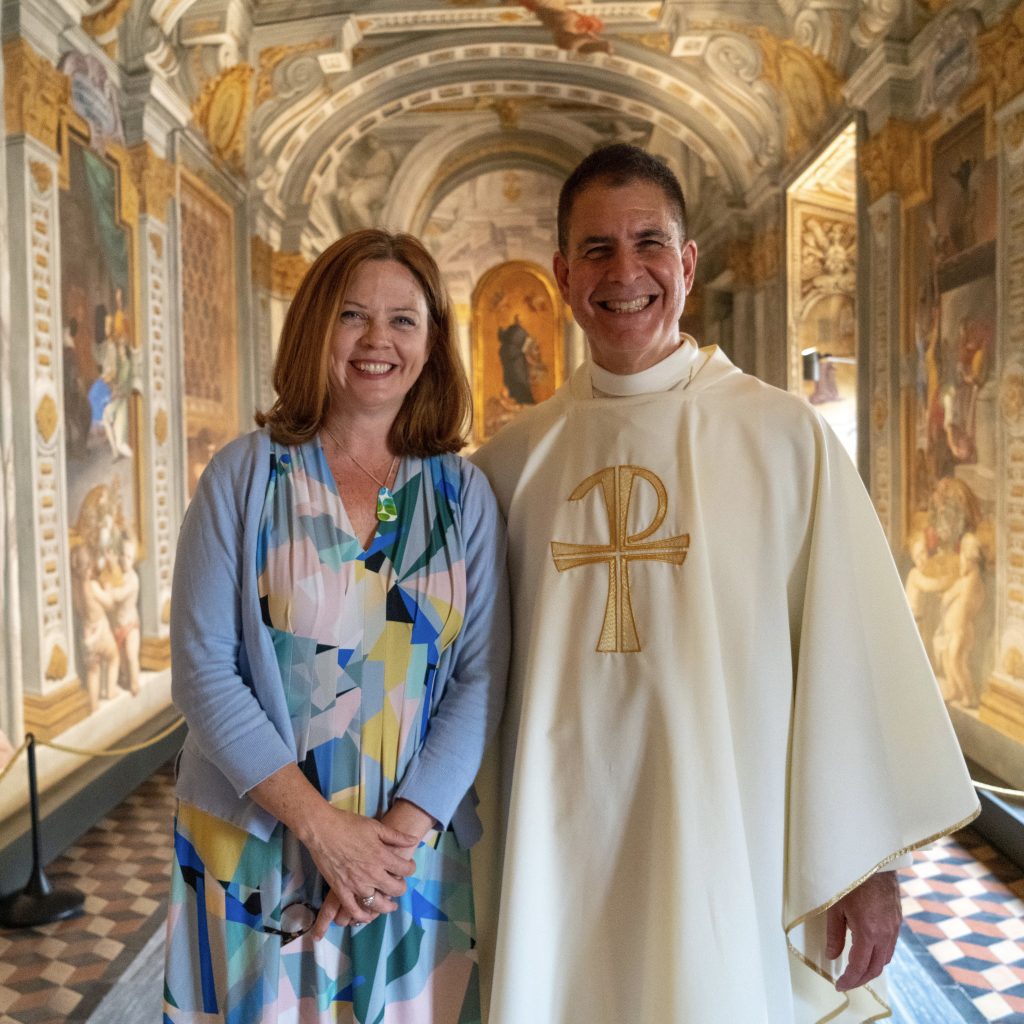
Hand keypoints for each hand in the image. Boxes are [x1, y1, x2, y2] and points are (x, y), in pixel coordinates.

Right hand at [304, 806, 416, 938]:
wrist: (322, 829)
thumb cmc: (349, 824)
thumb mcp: (376, 826)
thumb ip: (396, 836)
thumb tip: (414, 840)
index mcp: (382, 856)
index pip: (405, 869)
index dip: (410, 868)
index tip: (408, 867)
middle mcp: (371, 873)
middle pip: (395, 889)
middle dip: (401, 888)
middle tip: (399, 885)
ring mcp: (356, 884)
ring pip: (377, 904)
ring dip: (386, 906)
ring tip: (389, 905)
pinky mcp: (341, 890)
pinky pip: (354, 909)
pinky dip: (362, 915)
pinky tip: (367, 916)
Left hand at [826, 870, 901, 991]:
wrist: (874, 861)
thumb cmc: (851, 880)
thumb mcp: (835, 907)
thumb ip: (834, 935)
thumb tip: (832, 956)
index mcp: (868, 932)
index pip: (859, 966)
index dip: (849, 979)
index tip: (839, 984)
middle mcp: (885, 934)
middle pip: (875, 968)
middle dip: (860, 979)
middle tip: (847, 982)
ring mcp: (894, 928)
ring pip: (886, 959)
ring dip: (871, 969)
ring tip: (856, 971)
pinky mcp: (898, 921)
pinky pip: (891, 946)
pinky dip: (880, 956)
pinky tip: (869, 952)